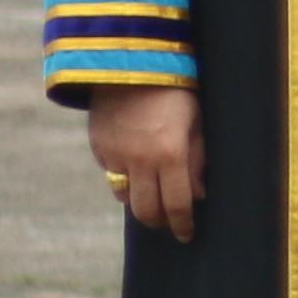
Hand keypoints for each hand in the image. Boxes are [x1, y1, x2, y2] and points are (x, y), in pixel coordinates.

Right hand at [85, 86, 202, 243]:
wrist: (130, 62)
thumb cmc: (175, 90)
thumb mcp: (196, 122)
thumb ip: (197, 160)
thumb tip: (199, 195)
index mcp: (171, 154)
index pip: (177, 205)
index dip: (183, 225)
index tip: (186, 236)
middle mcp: (140, 160)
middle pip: (146, 211)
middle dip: (159, 221)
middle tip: (168, 223)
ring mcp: (115, 155)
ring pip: (125, 196)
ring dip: (139, 201)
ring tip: (153, 196)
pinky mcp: (98, 148)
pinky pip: (112, 174)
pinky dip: (124, 177)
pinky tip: (136, 165)